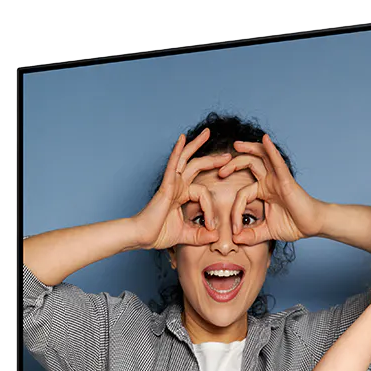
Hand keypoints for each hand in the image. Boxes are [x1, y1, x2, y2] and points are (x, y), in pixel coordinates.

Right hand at [133, 128, 230, 249]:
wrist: (142, 237)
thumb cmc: (158, 234)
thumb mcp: (187, 235)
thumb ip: (201, 235)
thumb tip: (216, 236)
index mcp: (182, 195)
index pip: (204, 192)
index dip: (210, 209)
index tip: (211, 226)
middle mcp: (177, 186)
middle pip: (196, 166)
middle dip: (212, 159)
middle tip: (228, 155)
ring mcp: (171, 184)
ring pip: (186, 159)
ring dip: (197, 145)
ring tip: (207, 133)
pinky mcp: (166, 186)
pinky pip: (173, 165)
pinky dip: (178, 151)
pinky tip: (183, 138)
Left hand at [216, 134, 324, 244]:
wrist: (312, 226)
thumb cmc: (294, 225)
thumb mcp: (267, 232)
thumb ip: (251, 235)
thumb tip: (235, 240)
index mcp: (263, 192)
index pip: (242, 194)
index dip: (235, 210)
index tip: (234, 229)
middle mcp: (269, 182)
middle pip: (248, 165)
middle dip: (232, 164)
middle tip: (219, 170)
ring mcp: (277, 179)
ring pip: (261, 157)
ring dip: (248, 149)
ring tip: (236, 145)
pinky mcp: (285, 180)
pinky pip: (277, 162)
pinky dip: (270, 150)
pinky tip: (265, 139)